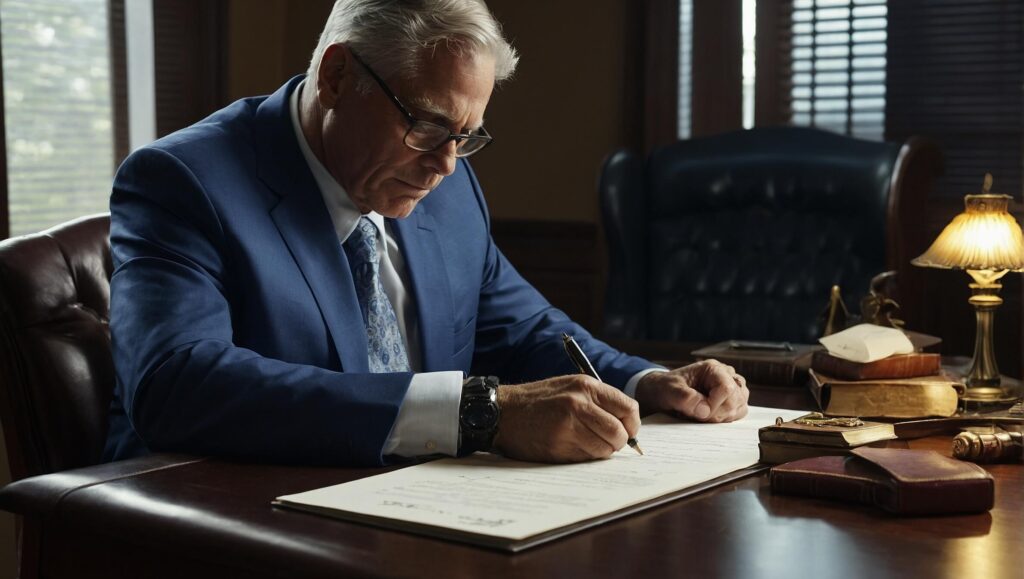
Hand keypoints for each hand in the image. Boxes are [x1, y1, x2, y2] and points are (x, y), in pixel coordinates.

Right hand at [492, 375, 640, 462]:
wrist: (503, 411)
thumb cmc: (539, 400)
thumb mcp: (570, 387)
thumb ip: (598, 401)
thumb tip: (627, 425)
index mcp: (586, 386)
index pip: (629, 408)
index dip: (632, 425)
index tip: (628, 432)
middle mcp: (579, 404)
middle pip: (619, 433)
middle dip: (618, 442)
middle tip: (609, 443)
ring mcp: (568, 426)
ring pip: (604, 449)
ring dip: (601, 451)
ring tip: (586, 444)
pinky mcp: (558, 446)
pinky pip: (585, 458)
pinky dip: (584, 457)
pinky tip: (570, 447)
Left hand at [634, 360, 748, 422]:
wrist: (662, 392)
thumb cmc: (666, 388)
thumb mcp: (669, 391)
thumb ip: (685, 398)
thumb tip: (705, 410)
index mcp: (712, 368)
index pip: (727, 388)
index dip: (715, 405)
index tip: (699, 414)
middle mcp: (725, 375)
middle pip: (737, 398)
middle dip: (718, 413)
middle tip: (697, 415)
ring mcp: (731, 387)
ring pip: (740, 406)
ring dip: (722, 417)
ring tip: (701, 415)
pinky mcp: (731, 400)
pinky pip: (738, 412)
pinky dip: (725, 419)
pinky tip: (708, 417)